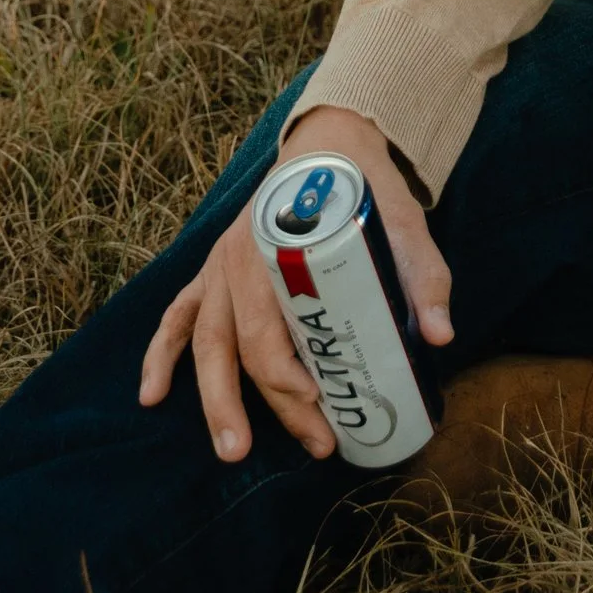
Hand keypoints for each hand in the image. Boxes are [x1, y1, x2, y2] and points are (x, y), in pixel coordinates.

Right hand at [139, 105, 452, 465]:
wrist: (329, 144)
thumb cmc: (363, 193)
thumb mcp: (403, 224)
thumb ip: (423, 275)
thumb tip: (441, 335)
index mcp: (280, 247)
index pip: (273, 327)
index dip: (289, 373)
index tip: (320, 401)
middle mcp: (240, 260)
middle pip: (241, 346)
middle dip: (271, 404)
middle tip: (313, 444)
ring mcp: (220, 267)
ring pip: (204, 341)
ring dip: (214, 398)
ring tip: (232, 448)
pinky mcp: (212, 272)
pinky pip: (175, 316)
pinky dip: (159, 354)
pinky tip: (151, 396)